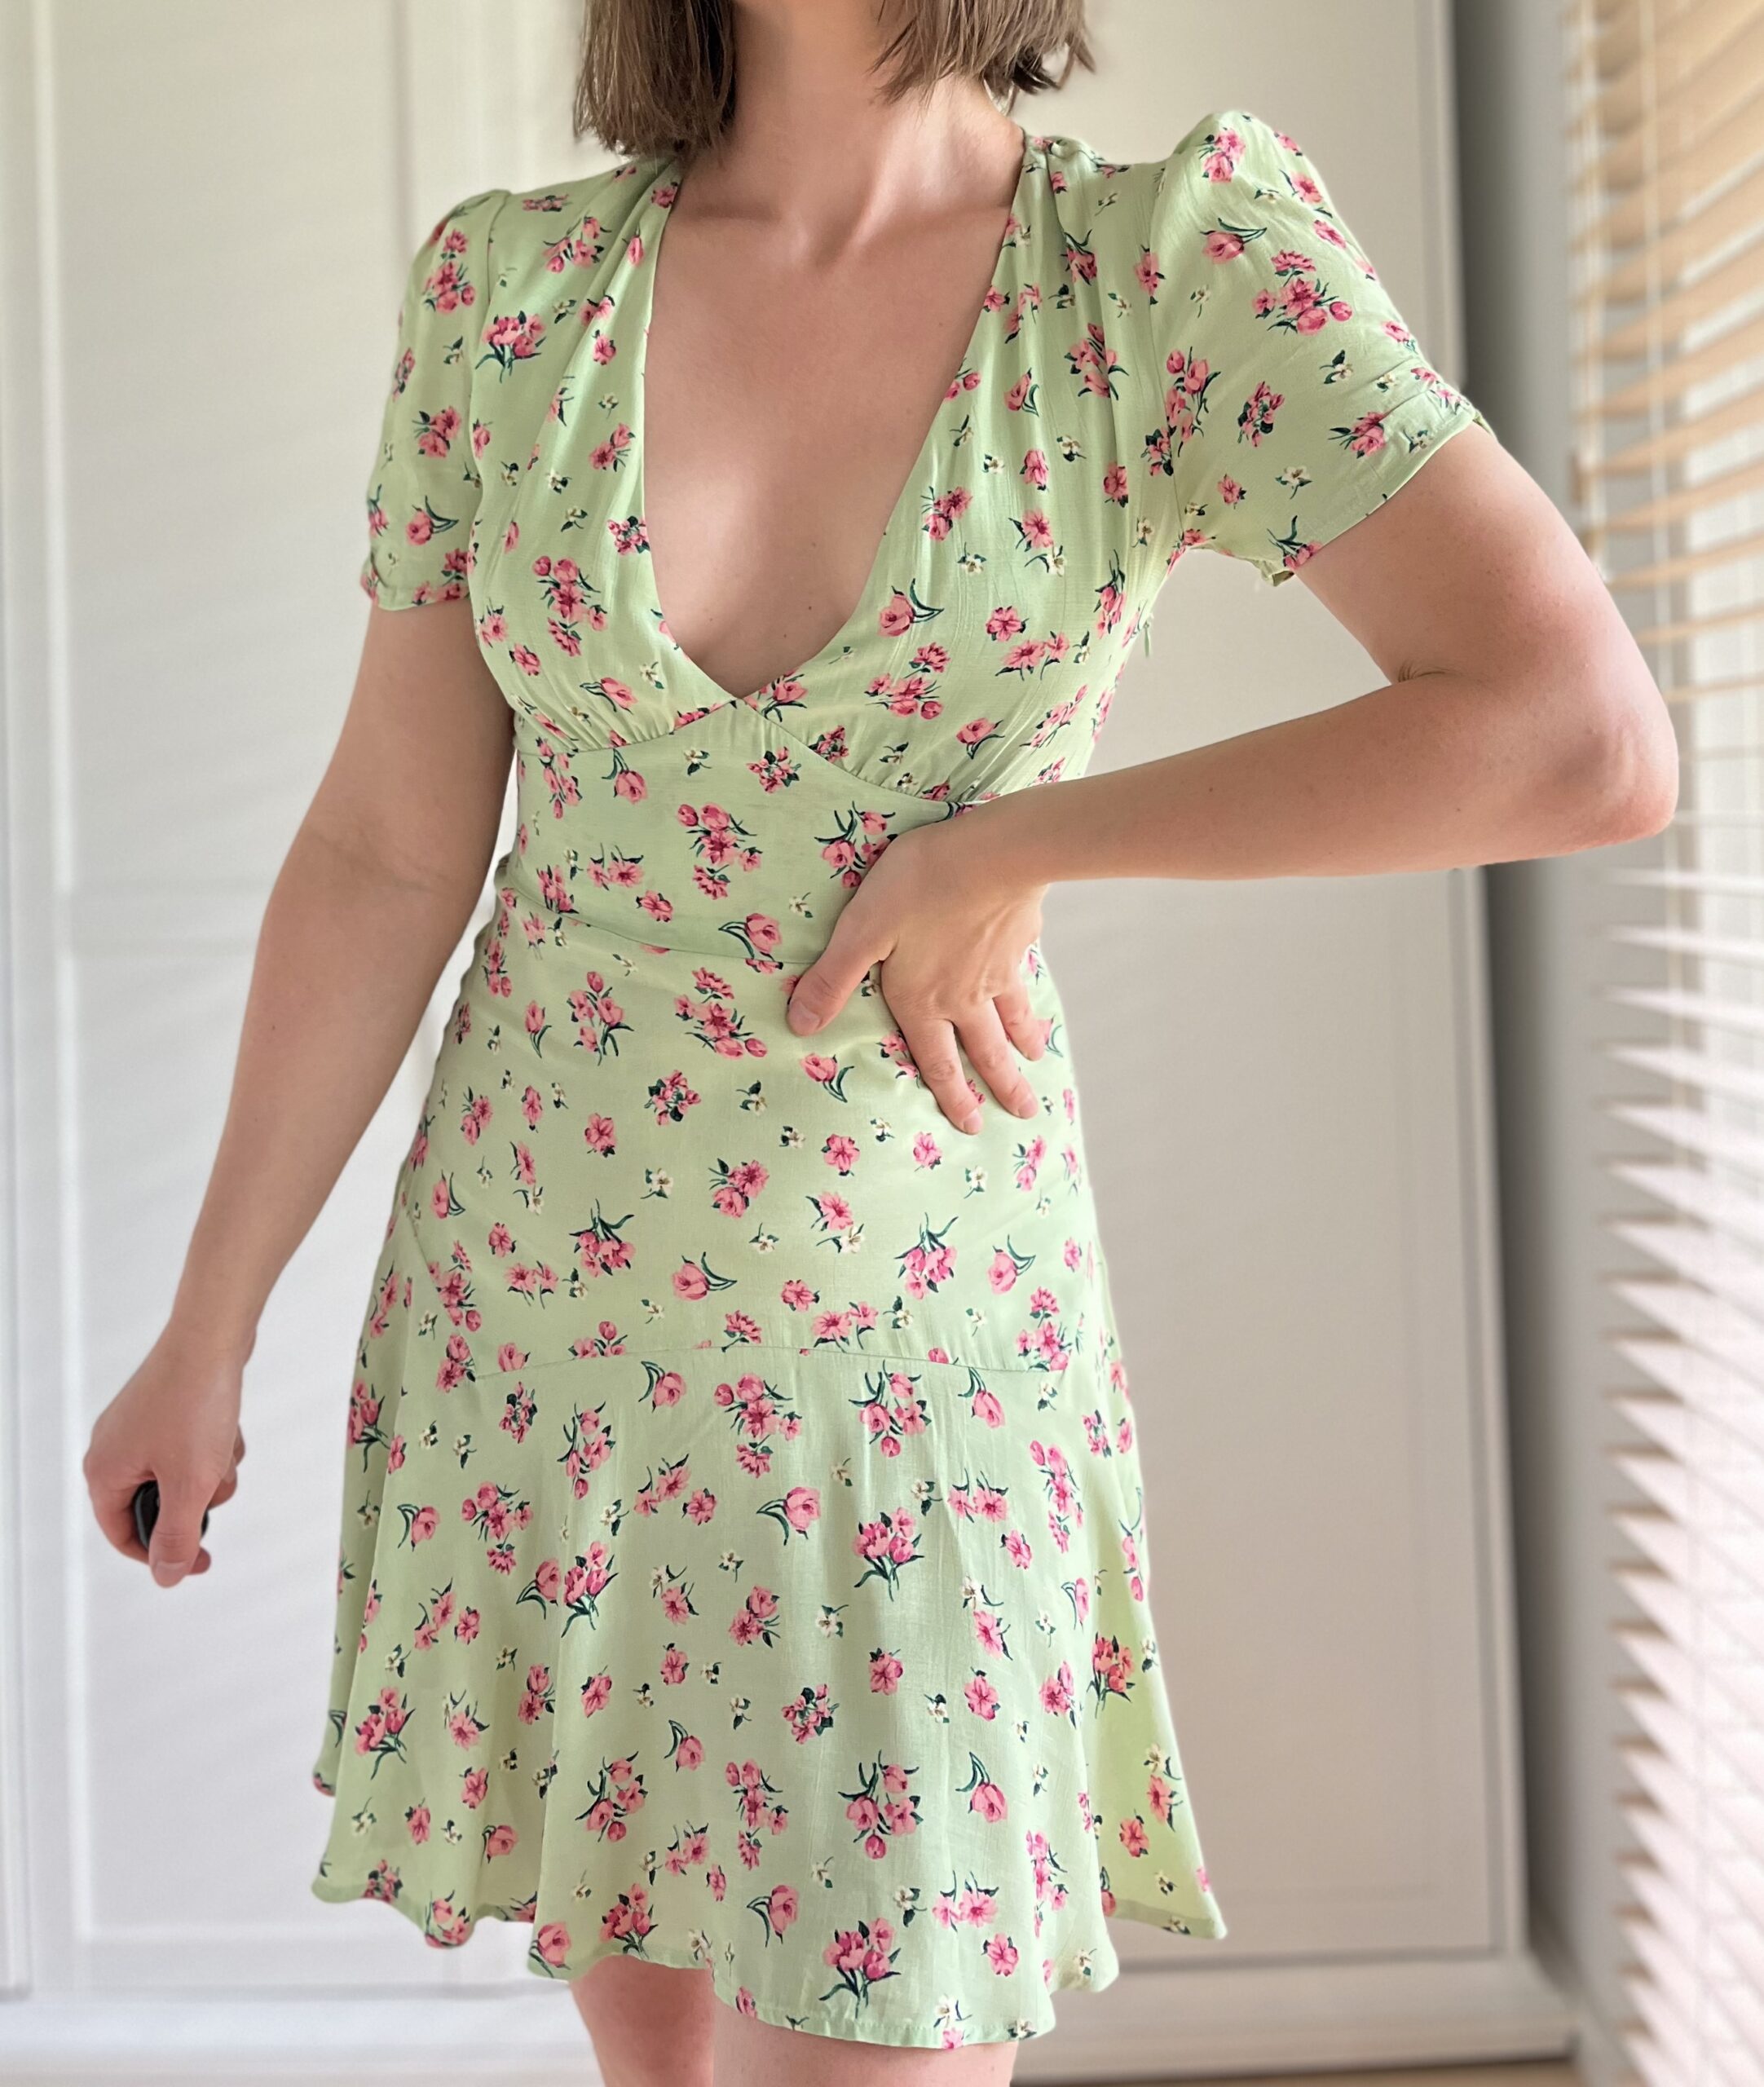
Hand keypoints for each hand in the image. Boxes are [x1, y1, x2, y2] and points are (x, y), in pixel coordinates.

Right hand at [83, 1320, 249, 1585]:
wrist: (213, 1336)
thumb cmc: (194, 1402)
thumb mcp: (190, 1484)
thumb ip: (177, 1536)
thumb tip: (166, 1575)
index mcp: (104, 1472)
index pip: (123, 1534)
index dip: (162, 1554)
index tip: (200, 1560)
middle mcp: (113, 1448)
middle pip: (158, 1503)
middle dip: (196, 1498)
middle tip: (214, 1481)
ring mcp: (140, 1426)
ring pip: (182, 1474)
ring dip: (212, 1469)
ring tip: (222, 1445)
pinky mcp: (166, 1409)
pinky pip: (193, 1446)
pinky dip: (215, 1444)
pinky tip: (227, 1425)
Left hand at [785, 818, 1049, 1132]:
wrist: (995, 853)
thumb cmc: (919, 887)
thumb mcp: (862, 932)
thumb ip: (833, 979)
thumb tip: (800, 1028)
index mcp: (923, 1000)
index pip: (937, 1061)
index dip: (952, 1096)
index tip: (972, 1126)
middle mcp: (965, 996)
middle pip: (986, 1051)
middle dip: (1001, 1085)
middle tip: (1022, 1112)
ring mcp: (998, 971)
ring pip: (1012, 1019)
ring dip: (1022, 1045)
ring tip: (1034, 1061)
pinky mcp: (1020, 940)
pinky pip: (1025, 978)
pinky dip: (1032, 996)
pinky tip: (1036, 998)